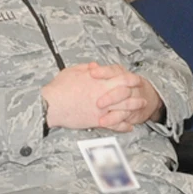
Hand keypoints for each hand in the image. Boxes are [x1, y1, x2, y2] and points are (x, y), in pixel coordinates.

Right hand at [44, 63, 162, 130]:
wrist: (50, 106)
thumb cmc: (59, 88)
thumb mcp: (72, 71)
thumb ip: (86, 68)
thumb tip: (95, 66)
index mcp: (99, 82)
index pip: (123, 78)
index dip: (132, 79)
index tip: (135, 79)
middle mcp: (104, 95)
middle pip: (128, 94)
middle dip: (137, 94)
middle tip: (142, 96)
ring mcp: (102, 109)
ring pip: (125, 110)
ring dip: (134, 109)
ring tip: (140, 108)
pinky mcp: (97, 121)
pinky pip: (115, 125)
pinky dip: (124, 126)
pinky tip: (129, 126)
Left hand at [85, 64, 163, 131]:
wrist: (147, 95)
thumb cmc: (125, 84)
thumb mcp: (114, 74)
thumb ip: (102, 71)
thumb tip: (91, 66)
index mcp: (123, 75)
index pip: (114, 71)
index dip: (103, 72)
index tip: (92, 73)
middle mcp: (129, 88)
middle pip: (122, 91)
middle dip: (111, 97)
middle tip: (98, 103)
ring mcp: (133, 101)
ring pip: (126, 107)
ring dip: (113, 115)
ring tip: (101, 120)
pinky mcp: (132, 114)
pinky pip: (124, 119)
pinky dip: (115, 122)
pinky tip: (105, 124)